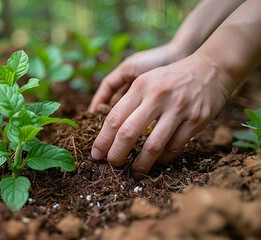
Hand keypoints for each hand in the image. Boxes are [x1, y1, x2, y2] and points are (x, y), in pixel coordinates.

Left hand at [90, 53, 233, 176]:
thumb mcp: (147, 80)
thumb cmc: (172, 78)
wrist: (212, 68)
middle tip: (112, 165)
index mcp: (141, 86)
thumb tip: (109, 131)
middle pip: (128, 133)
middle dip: (116, 155)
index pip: (114, 118)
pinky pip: (175, 147)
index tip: (96, 155)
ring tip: (134, 172)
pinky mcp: (197, 119)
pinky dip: (163, 158)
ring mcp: (178, 108)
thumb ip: (130, 101)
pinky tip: (157, 161)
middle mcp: (158, 96)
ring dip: (141, 164)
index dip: (102, 140)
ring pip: (153, 145)